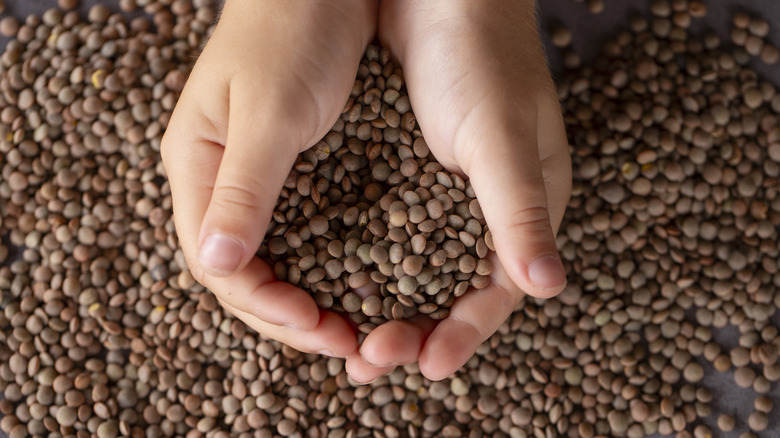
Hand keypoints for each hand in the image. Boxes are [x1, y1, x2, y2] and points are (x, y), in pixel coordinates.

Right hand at [161, 0, 376, 356]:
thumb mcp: (270, 110)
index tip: (316, 325)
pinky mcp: (290, 166)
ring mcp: (253, 174)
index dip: (263, 304)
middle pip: (240, 269)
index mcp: (197, 165)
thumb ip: (245, 185)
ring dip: (304, 297)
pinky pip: (298, 231)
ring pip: (269, 257)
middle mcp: (217, 177)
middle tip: (344, 342)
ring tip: (351, 328)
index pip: (215, 261)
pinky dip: (322, 264)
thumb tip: (219, 265)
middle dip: (286, 315)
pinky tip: (355, 281)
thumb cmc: (293, 28)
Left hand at [347, 0, 571, 381]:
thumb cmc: (480, 52)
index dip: (466, 331)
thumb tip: (548, 287)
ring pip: (416, 271)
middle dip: (415, 329)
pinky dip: (363, 266)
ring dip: (385, 307)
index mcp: (524, 205)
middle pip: (453, 290)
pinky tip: (332, 285)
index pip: (499, 288)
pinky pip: (385, 235)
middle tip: (371, 360)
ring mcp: (441, 196)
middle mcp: (483, 210)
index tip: (428, 364)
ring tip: (349, 341)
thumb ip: (518, 208)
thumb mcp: (499, 132)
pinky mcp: (404, 177)